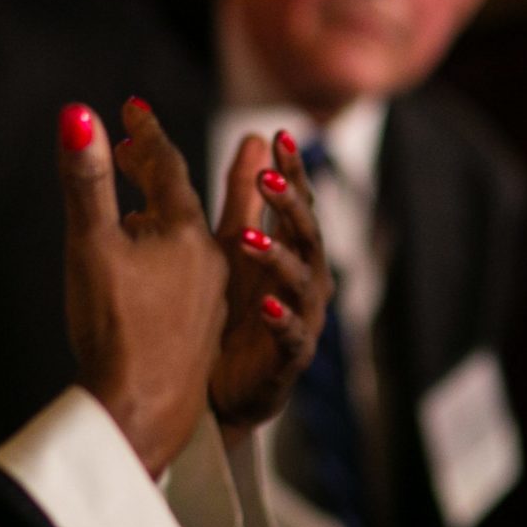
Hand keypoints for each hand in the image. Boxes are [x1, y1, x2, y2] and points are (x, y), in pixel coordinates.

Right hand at [58, 98, 226, 475]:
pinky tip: (145, 274)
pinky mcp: (199, 333)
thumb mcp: (91, 245)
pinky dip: (164, 258)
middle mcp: (207, 261)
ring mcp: (207, 299)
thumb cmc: (115, 328)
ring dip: (158, 216)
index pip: (165, 165)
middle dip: (151, 170)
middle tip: (126, 146)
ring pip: (184, 242)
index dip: (144, 133)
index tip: (132, 106)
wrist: (142, 413)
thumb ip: (87, 180)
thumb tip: (78, 114)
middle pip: (178, 201)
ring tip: (133, 206)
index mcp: (184, 233)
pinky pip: (186, 277)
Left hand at [208, 130, 332, 432]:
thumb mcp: (233, 245)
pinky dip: (280, 320)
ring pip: (301, 282)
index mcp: (292, 251)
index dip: (293, 170)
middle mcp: (305, 281)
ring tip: (247, 237)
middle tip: (266, 177)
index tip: (279, 135)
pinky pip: (290, 337)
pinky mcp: (289, 360)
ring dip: (277, 257)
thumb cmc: (235, 310)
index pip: (298, 203)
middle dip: (289, 205)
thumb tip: (252, 136)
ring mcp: (302, 320)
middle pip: (306, 235)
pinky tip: (264, 305)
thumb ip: (242, 194)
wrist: (221, 390)